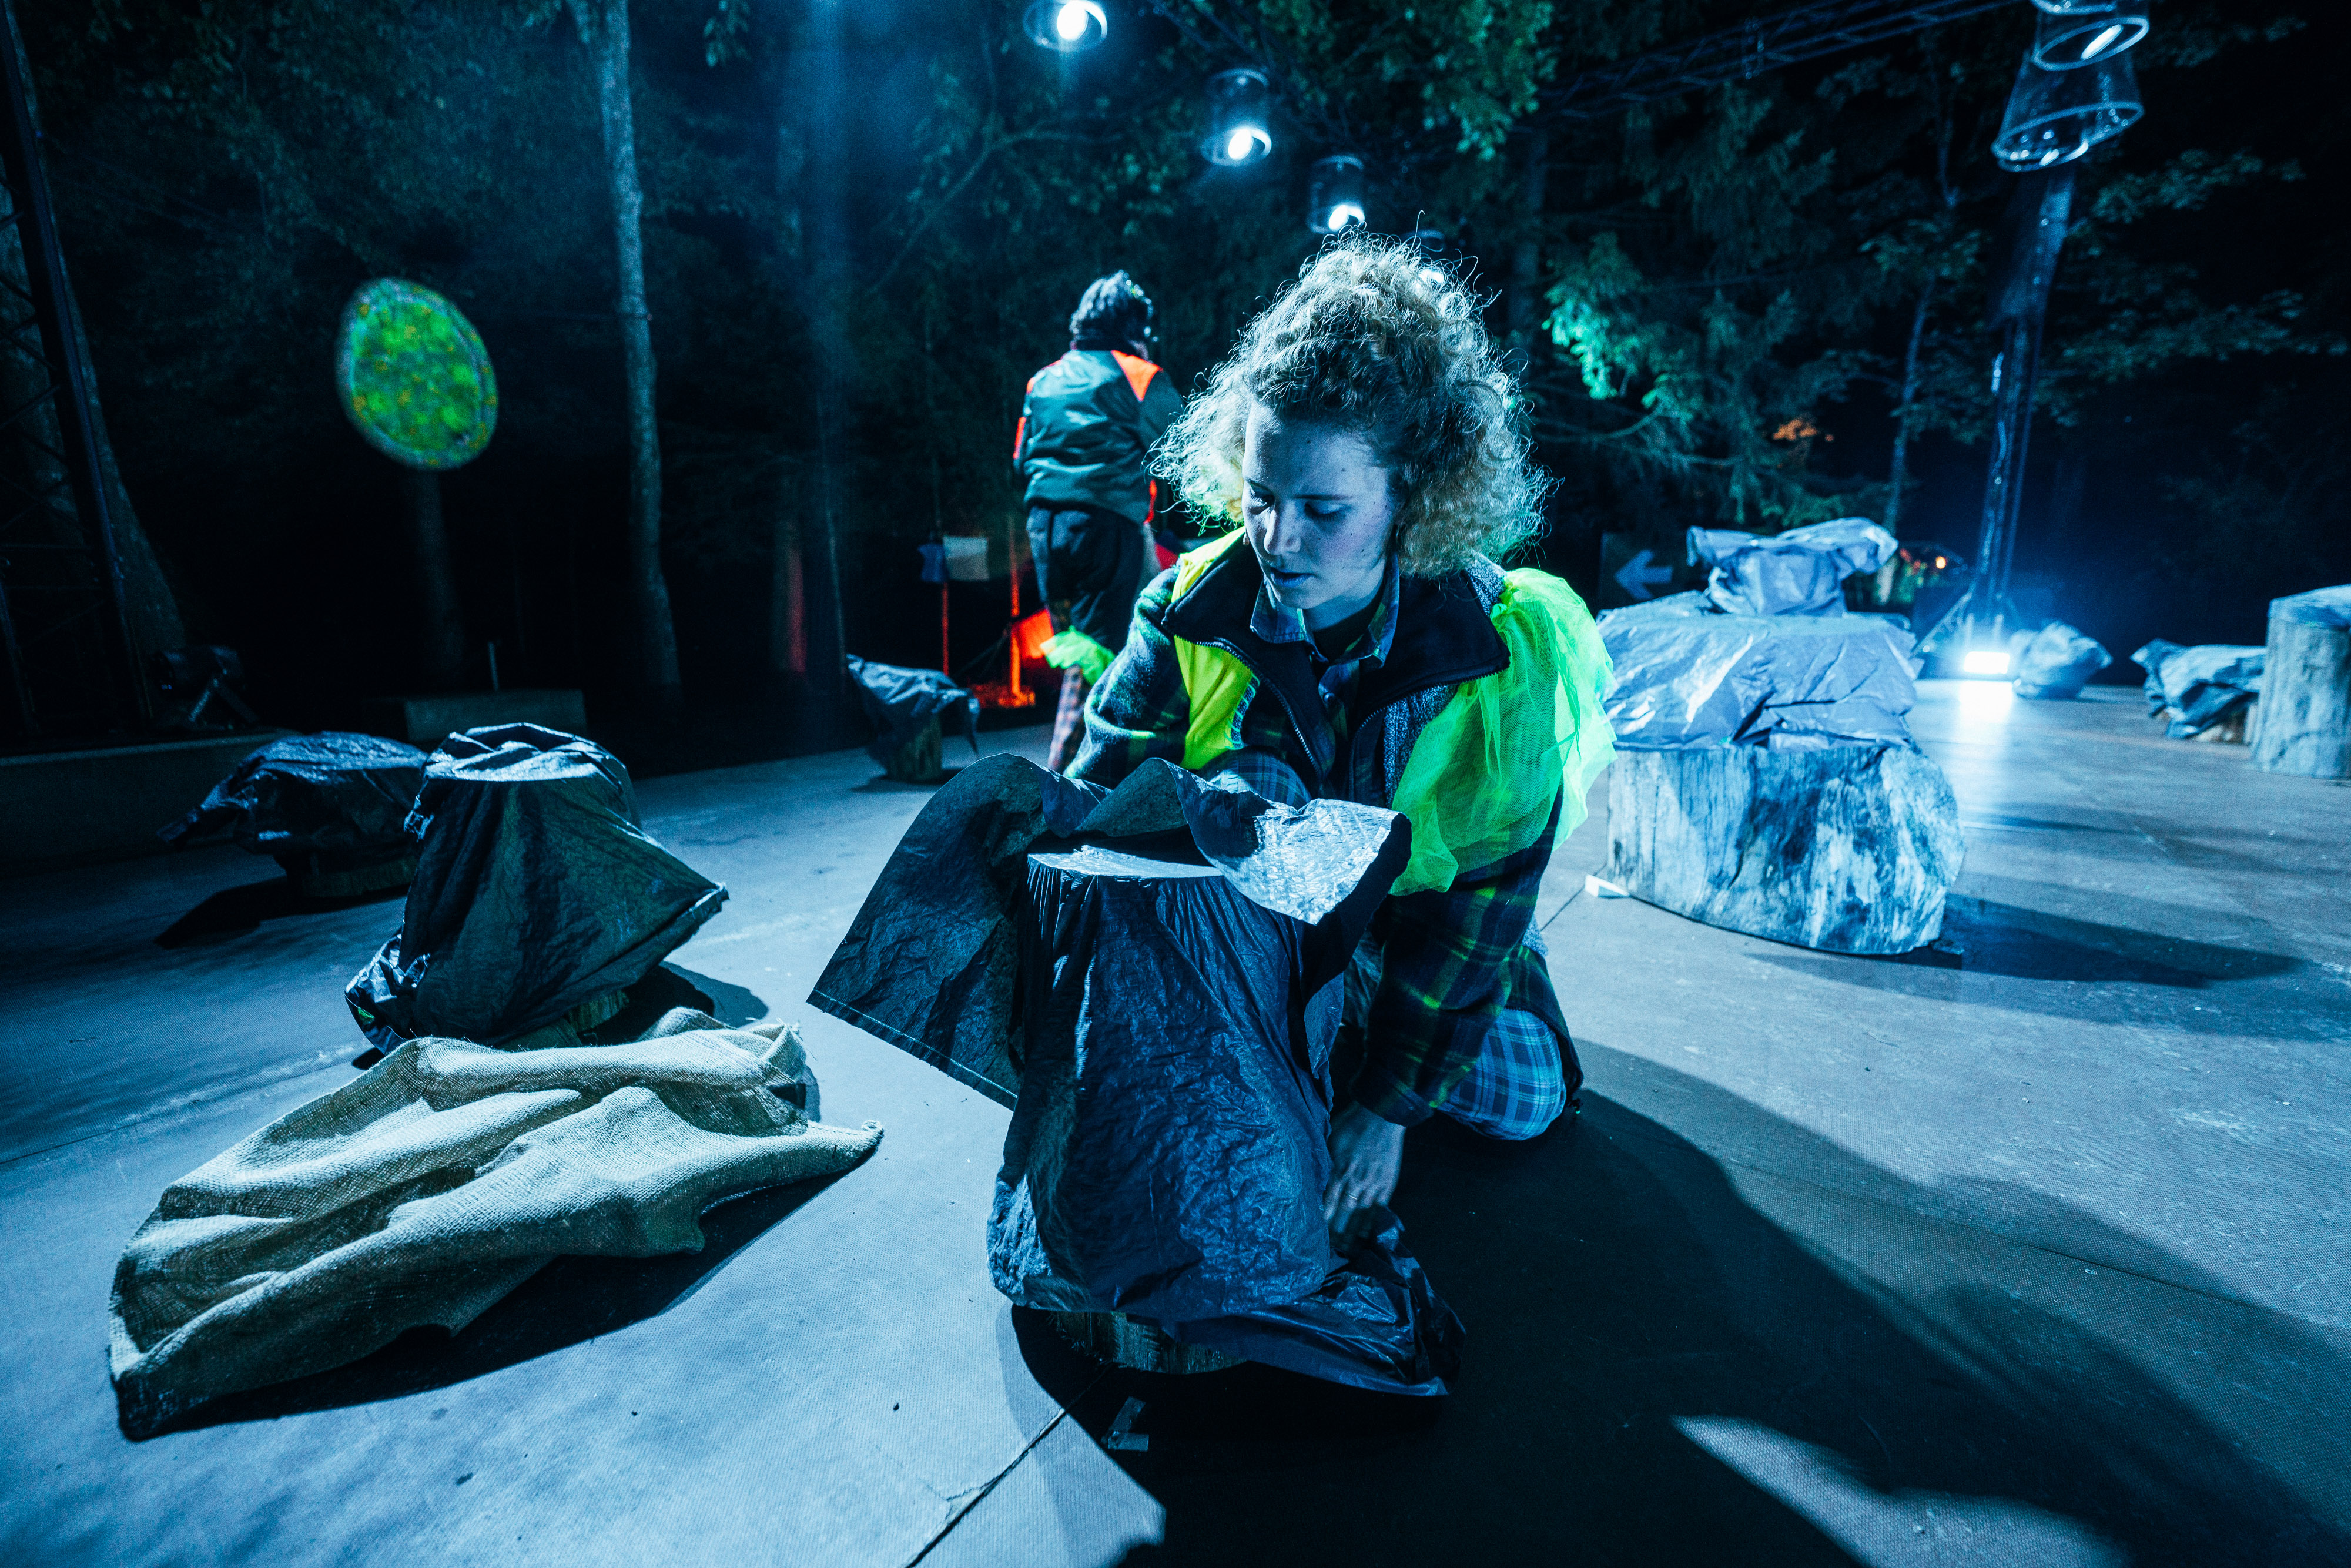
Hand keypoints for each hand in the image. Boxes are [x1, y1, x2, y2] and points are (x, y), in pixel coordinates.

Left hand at [1323, 1104, 1405, 1246]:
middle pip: (1344, 1211)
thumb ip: (1324, 1160)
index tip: (1315, 1234)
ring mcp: (1373, 1182)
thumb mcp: (1331, 1139)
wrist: (1382, 1114)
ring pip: (1361, 1213)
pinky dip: (1372, 1222)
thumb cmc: (1352, 1124)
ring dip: (1354, 1233)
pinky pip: (1379, 1207)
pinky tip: (1367, 1236)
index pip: (1328, 1200)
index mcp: (1339, 1168)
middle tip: (1330, 1250)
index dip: (1323, 1218)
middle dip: (1337, 1232)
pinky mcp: (1387, 1183)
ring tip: (1347, 1249)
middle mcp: (1356, 1179)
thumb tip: (1314, 1178)